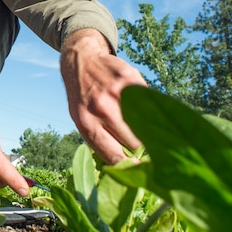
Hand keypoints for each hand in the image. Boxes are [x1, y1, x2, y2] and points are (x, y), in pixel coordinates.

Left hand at [60, 28, 145, 163]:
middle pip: (134, 143)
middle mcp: (101, 109)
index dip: (130, 166)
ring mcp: (116, 93)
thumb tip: (126, 167)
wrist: (81, 61)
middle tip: (145, 144)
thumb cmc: (83, 98)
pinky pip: (150, 101)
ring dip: (149, 127)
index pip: (114, 156)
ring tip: (147, 125)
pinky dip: (150, 106)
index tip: (141, 169)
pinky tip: (143, 104)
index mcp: (87, 124)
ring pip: (146, 123)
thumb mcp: (81, 120)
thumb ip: (100, 141)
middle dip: (141, 147)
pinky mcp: (130, 78)